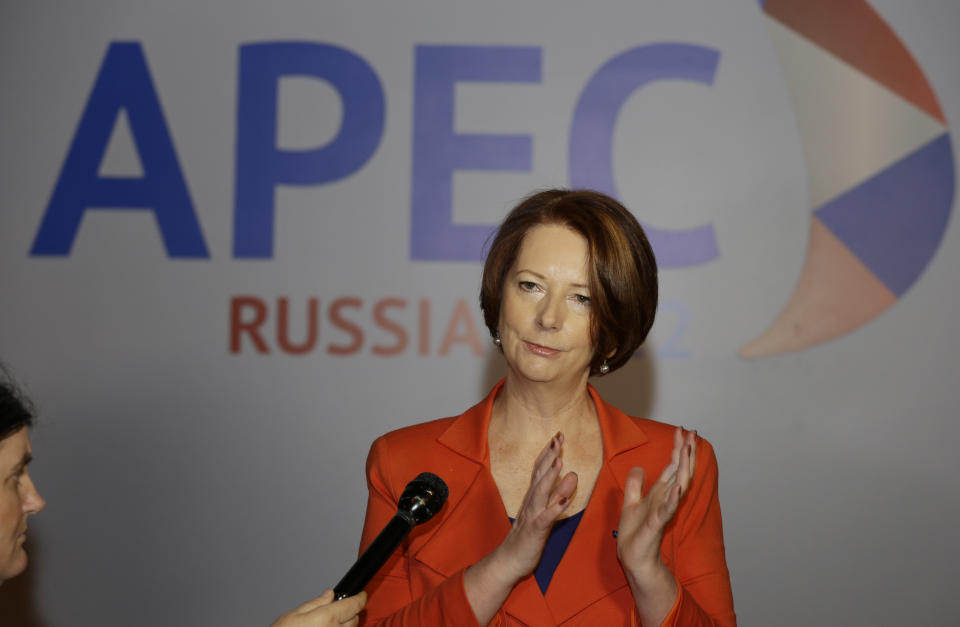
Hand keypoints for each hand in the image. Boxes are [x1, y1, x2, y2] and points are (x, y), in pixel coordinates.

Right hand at [269, 589, 366, 626]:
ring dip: (345, 625)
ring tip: (329, 624)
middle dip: (350, 611)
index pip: (354, 605)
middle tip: (339, 609)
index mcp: (327, 618)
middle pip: (354, 618)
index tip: (361, 595)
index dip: (359, 597)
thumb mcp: (295, 614)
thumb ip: (316, 603)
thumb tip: (329, 594)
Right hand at [495, 431, 579, 581]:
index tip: (558, 434)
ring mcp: (532, 515)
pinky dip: (554, 509)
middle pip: (540, 475)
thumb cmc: (528, 535)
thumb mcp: (545, 511)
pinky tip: (564, 501)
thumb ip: (558, 493)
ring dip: (550, 477)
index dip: (549, 452)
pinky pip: (545, 519)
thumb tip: (572, 473)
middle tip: (558, 438)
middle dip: (549, 456)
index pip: (540, 469)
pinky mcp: (535, 531)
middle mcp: (531, 502)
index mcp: (533, 496)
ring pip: (541, 493)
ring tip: (559, 461)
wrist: (509, 560)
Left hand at [617, 427, 695, 592]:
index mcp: (660, 493)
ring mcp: (663, 512)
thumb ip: (635, 484)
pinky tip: (677, 488)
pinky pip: (667, 510)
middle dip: (685, 452)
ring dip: (683, 469)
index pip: (672, 466)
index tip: (682, 429)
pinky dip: (673, 499)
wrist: (634, 559)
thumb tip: (640, 466)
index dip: (678, 448)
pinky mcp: (656, 525)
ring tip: (688, 451)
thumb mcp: (630, 502)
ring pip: (678, 486)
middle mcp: (665, 500)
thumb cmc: (635, 534)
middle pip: (679, 471)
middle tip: (692, 432)